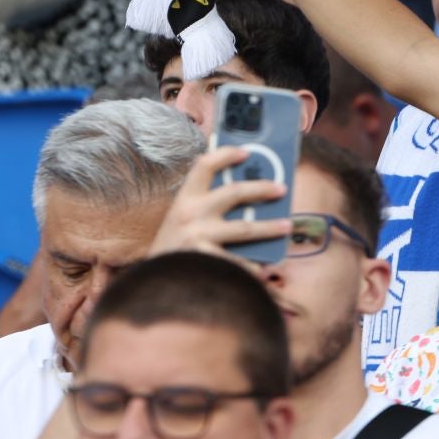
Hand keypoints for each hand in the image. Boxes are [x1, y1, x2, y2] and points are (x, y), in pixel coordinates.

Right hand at [147, 147, 290, 264]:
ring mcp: (197, 237)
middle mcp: (190, 214)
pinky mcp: (204, 260)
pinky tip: (265, 269)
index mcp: (184, 200)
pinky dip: (254, 266)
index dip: (226, 154)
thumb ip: (206, 209)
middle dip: (263, 188)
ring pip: (245, 228)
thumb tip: (250, 201)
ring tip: (287, 227)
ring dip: (270, 228)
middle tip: (282, 189)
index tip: (246, 152)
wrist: (151, 287)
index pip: (204, 166)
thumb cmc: (174, 251)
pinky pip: (239, 261)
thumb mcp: (181, 223)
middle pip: (235, 192)